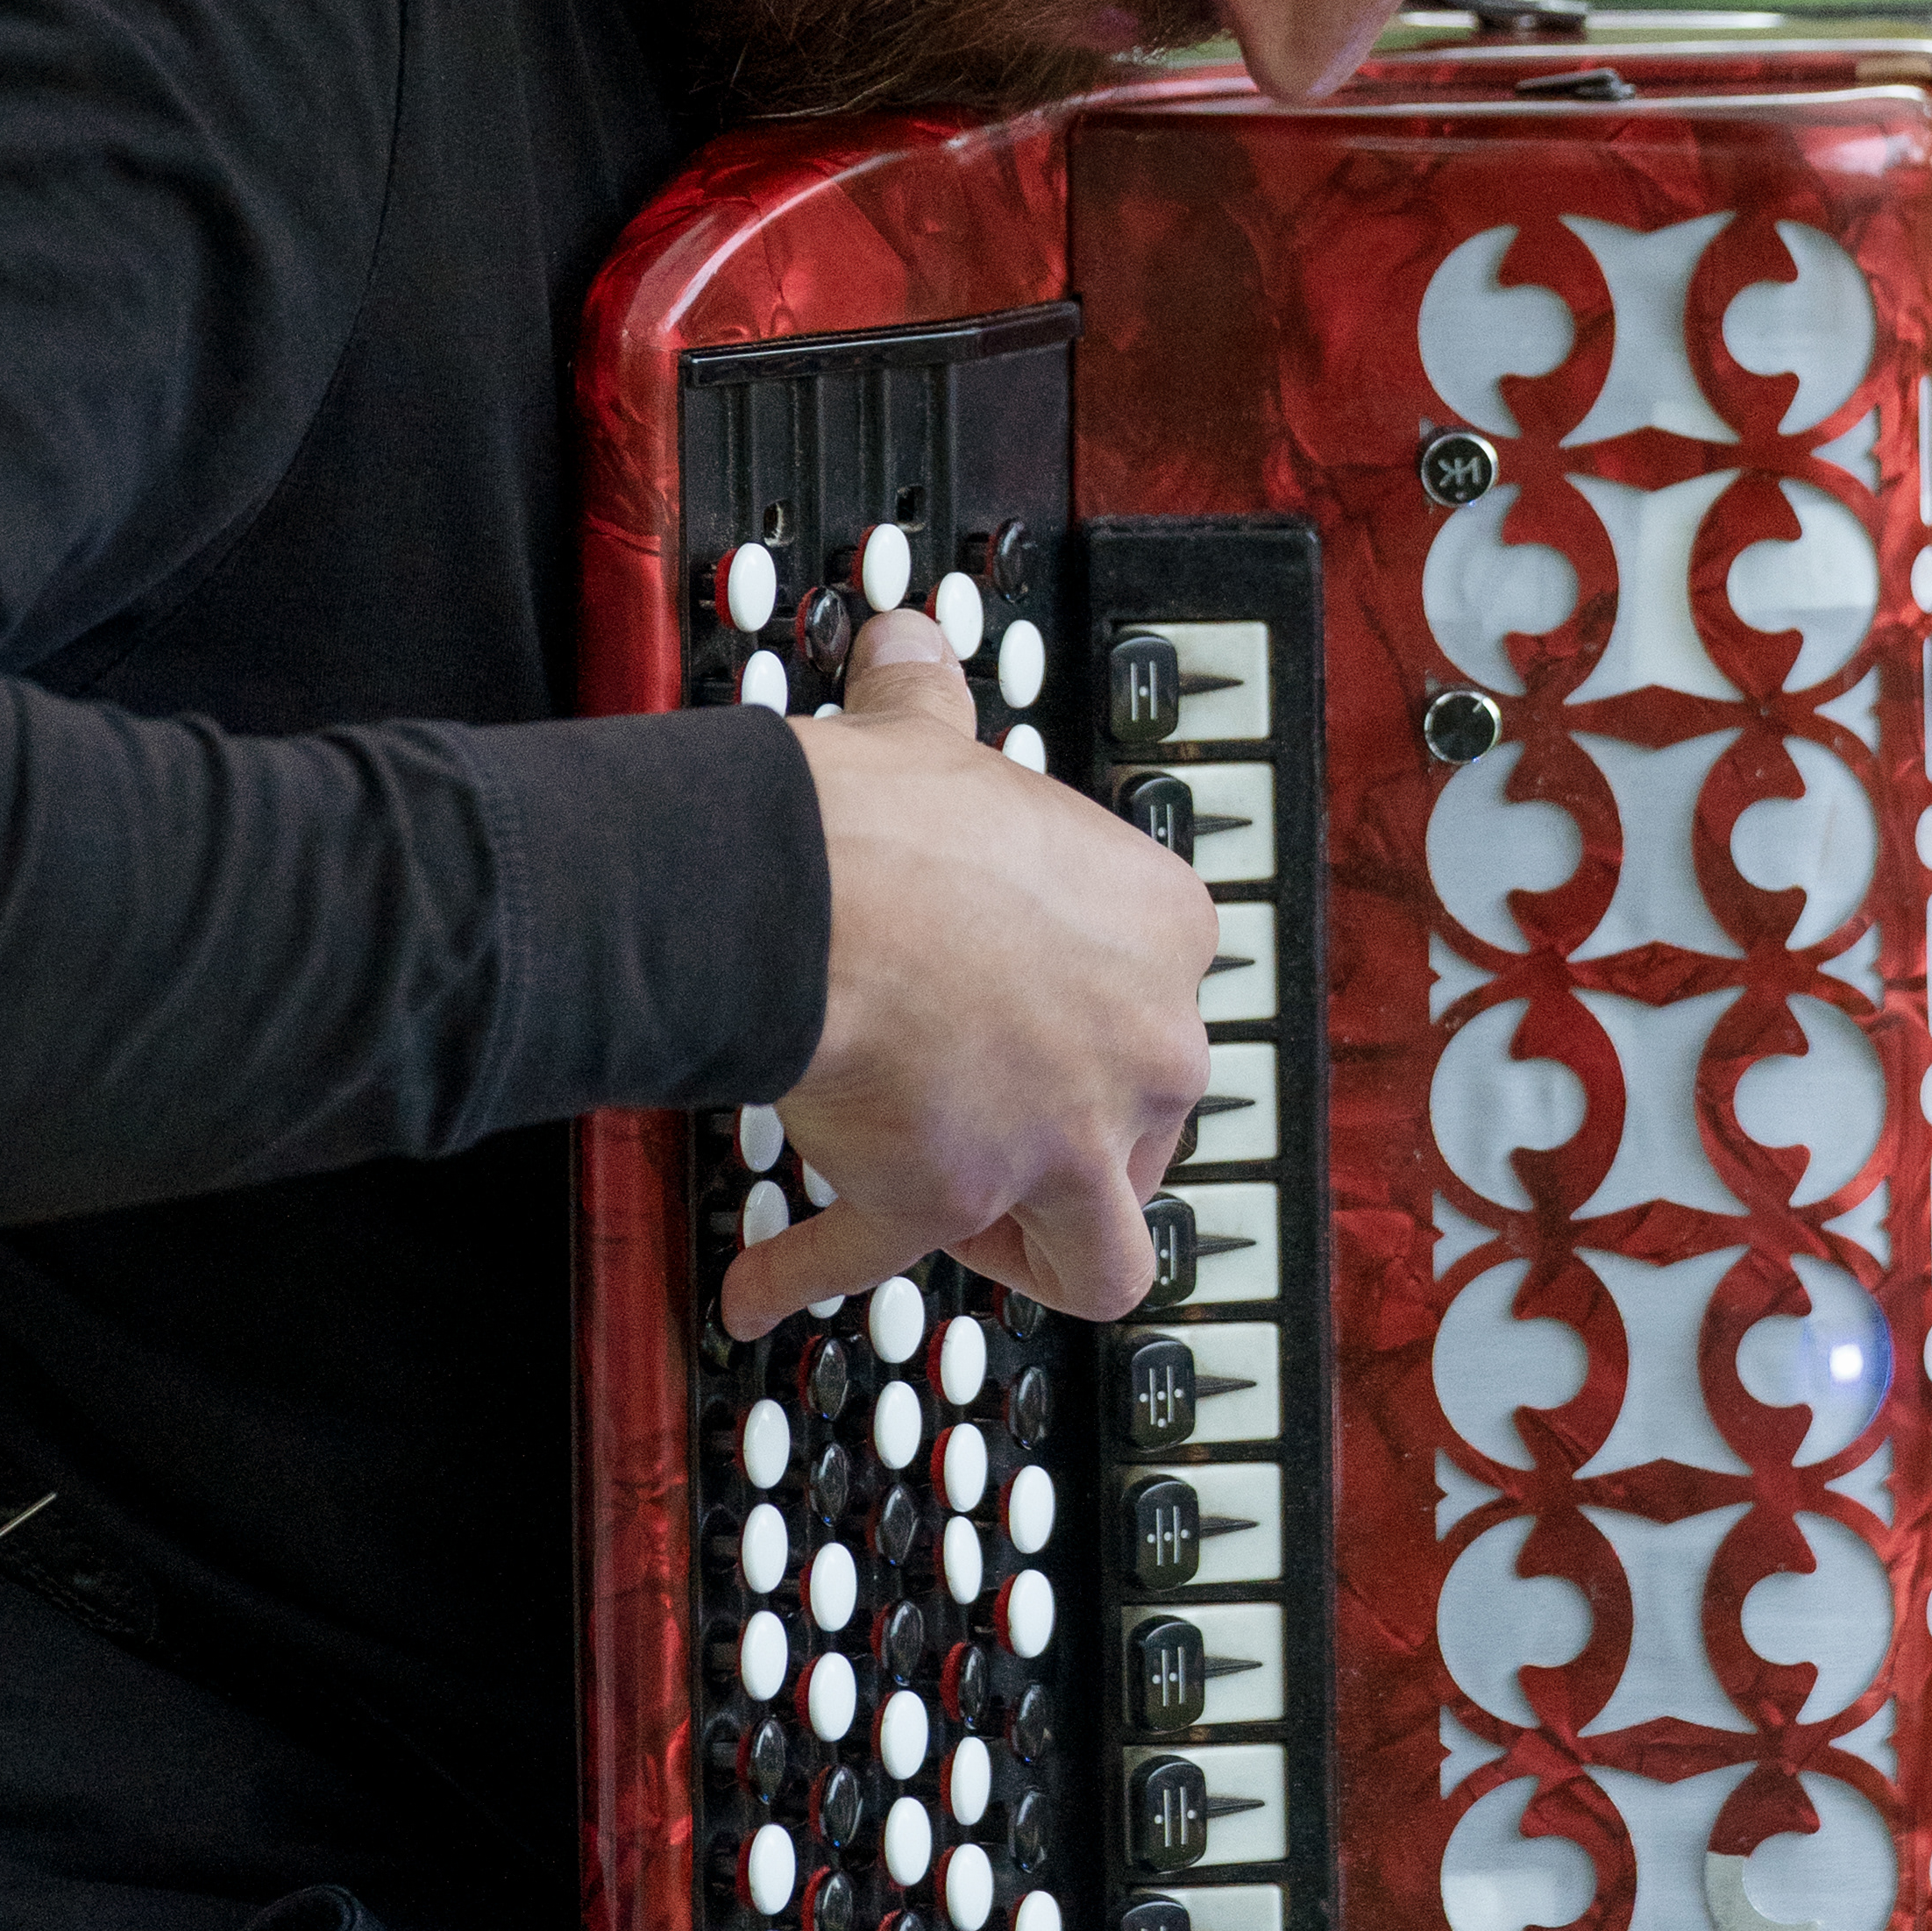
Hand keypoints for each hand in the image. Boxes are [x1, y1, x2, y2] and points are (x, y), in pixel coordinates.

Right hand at [723, 608, 1216, 1342]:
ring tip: (970, 1222)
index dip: (1104, 1013)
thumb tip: (907, 643)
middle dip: (1083, 1136)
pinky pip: (881, 1260)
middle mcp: (1145, 1048)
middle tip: (1005, 1112)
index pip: (1170, 999)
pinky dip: (813, 1273)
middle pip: (1151, 1131)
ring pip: (1106, 1252)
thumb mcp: (933, 732)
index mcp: (1162, 931)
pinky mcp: (954, 1201)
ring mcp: (1059, 1143)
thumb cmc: (885, 818)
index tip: (1044, 1010)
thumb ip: (931, 697)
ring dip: (1043, 1243)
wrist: (807, 889)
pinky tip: (760, 1288)